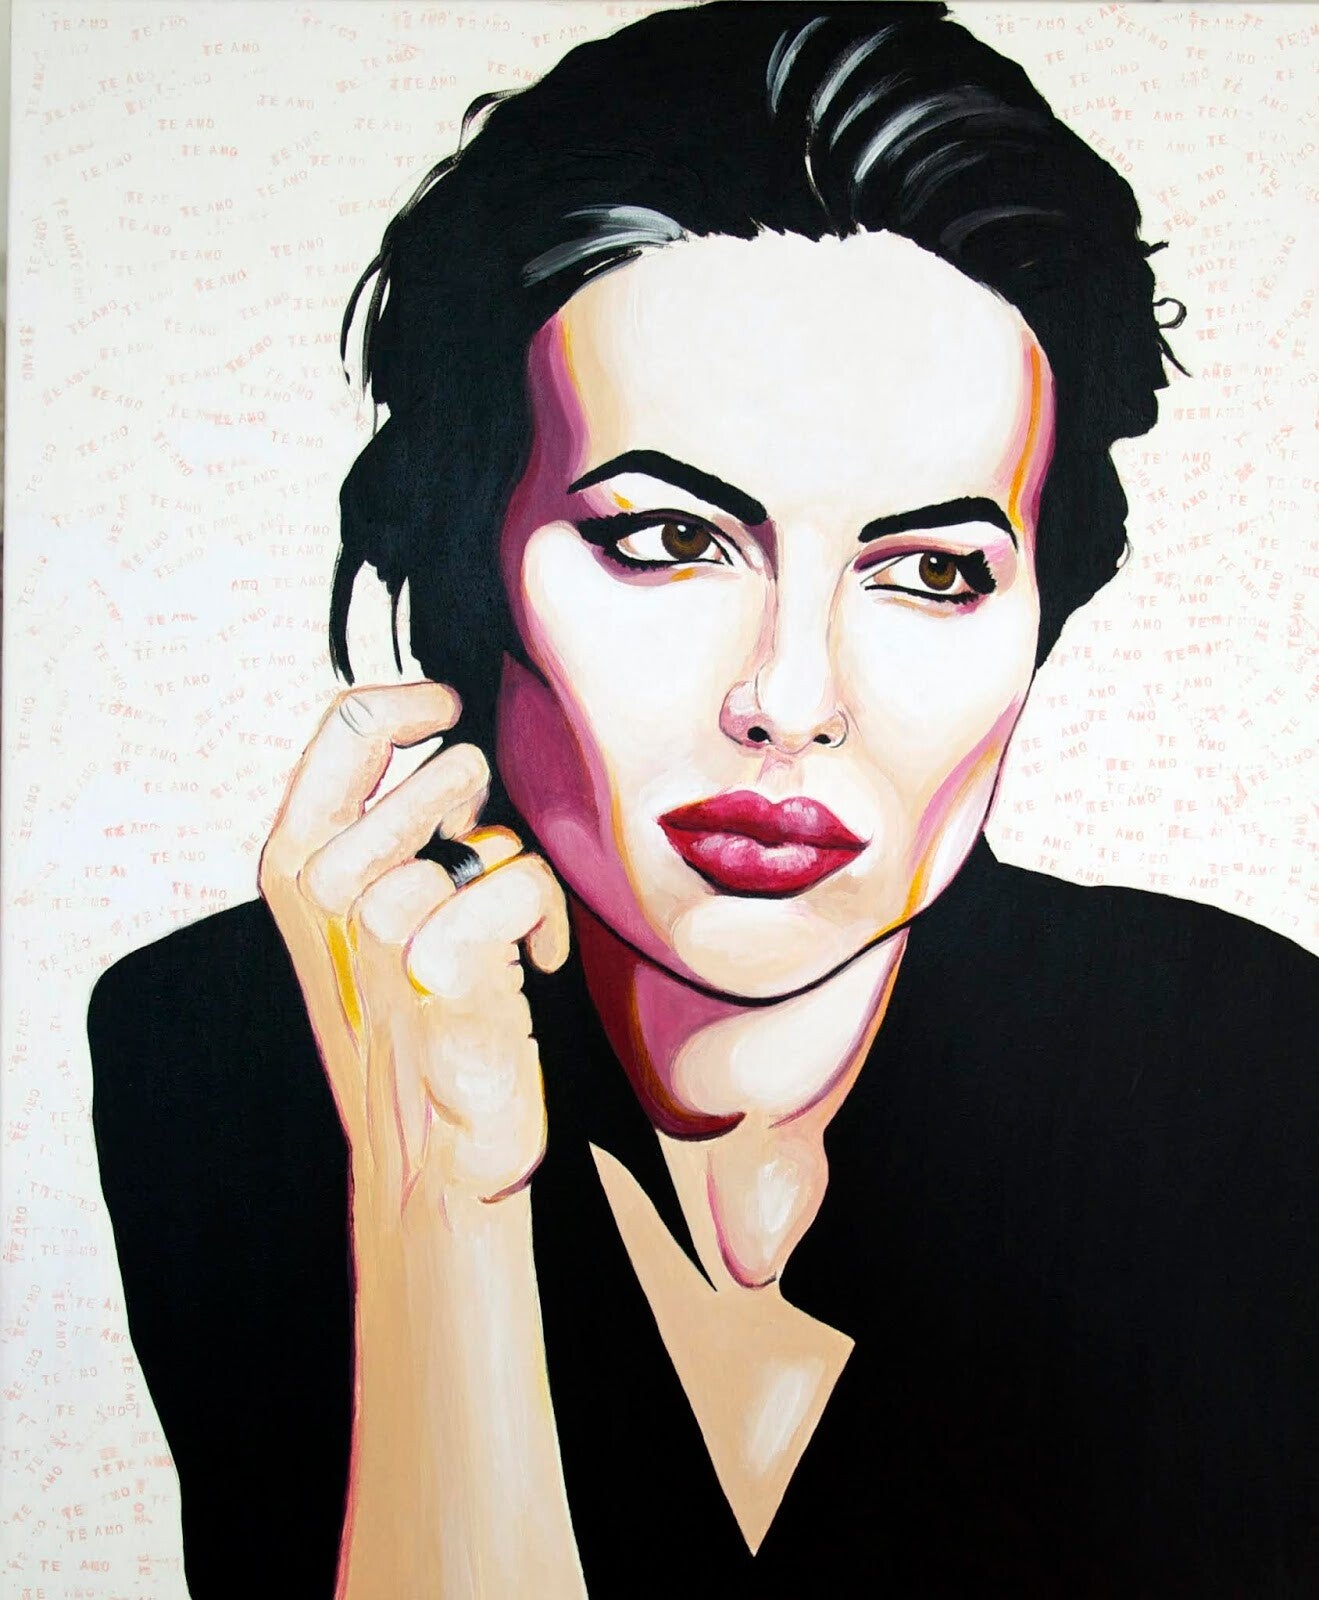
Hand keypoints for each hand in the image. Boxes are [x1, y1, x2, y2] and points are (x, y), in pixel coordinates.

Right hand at [259, 681, 569, 1213]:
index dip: (416, 701)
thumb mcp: (363, 915)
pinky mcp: (439, 966)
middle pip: (442, 767)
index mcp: (292, 859)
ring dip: (517, 882)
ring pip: (492, 837)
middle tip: (481, 868)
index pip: (347, 723)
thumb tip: (447, 745)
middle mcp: (323, 887)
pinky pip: (525, 884)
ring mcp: (376, 929)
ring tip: (503, 936)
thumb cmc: (409, 1021)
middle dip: (486, 809)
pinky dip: (546, 925)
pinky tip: (532, 968)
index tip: (450, 713)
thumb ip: (381, 830)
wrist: (428, 1148)